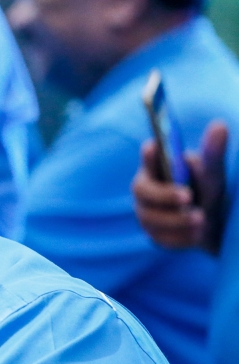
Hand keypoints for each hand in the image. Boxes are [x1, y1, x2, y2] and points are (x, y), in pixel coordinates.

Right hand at [132, 121, 227, 253]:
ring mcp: (145, 213)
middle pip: (143, 192)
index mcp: (157, 168)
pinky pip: (161, 238)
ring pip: (151, 218)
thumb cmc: (208, 192)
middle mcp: (145, 189)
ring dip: (178, 220)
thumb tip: (219, 125)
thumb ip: (213, 154)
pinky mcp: (153, 235)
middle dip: (165, 195)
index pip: (148, 158)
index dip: (148, 155)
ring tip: (202, 220)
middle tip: (188, 197)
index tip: (155, 147)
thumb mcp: (212, 174)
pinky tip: (197, 234)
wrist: (213, 226)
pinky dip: (181, 237)